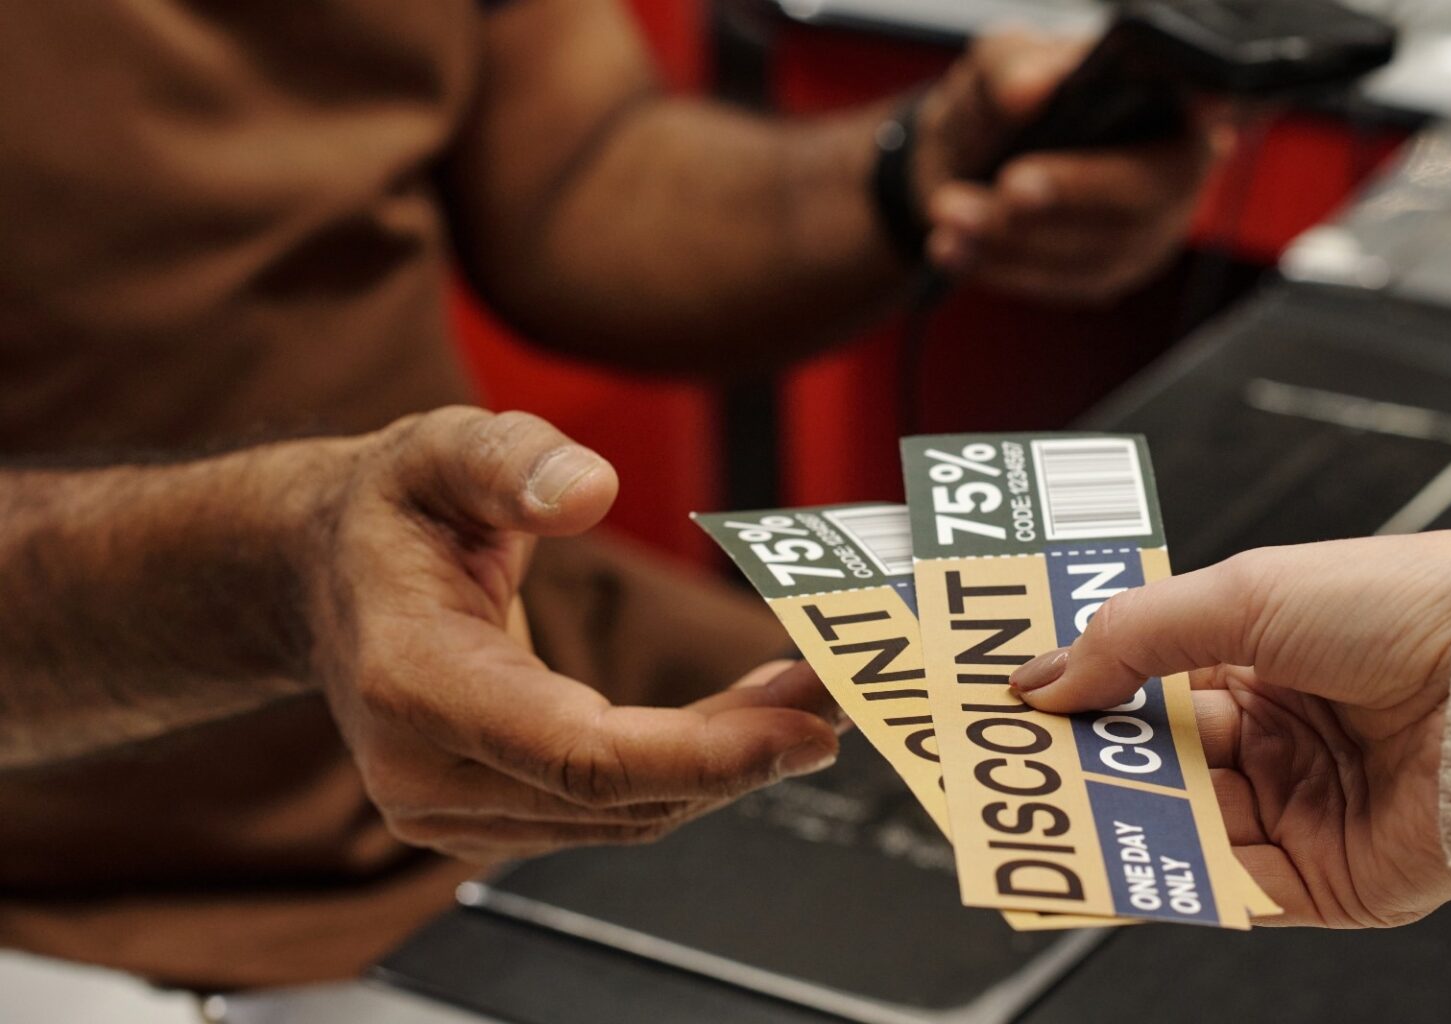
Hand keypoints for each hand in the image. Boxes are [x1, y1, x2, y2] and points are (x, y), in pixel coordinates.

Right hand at [307, 408, 842, 862]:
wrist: (323, 578)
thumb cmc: (391, 510)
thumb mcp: (439, 449)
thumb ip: (508, 459)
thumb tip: (590, 489)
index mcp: (412, 684)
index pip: (579, 755)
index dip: (705, 753)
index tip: (807, 726)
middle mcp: (425, 773)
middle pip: (621, 793)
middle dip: (749, 747)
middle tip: (849, 683)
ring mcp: (453, 809)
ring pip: (629, 811)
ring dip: (734, 760)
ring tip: (817, 688)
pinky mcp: (489, 818)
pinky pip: (615, 807)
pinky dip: (695, 765)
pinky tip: (756, 714)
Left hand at [914, 31, 1232, 303]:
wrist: (967, 159)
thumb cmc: (1007, 100)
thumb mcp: (1001, 61)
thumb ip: (1012, 65)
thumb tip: (1030, 90)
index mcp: (1171, 97)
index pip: (1215, 100)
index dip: (1216, 105)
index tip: (1196, 106)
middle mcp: (1176, 168)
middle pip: (1145, 196)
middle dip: (1069, 196)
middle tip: (1007, 186)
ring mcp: (1148, 231)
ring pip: (1095, 251)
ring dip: (1015, 239)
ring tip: (950, 213)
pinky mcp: (1107, 275)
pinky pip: (1060, 284)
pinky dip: (1000, 266)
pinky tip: (953, 247)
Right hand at [1013, 532, 1450, 926]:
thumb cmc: (1413, 612)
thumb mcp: (1248, 594)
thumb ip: (1136, 636)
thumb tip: (1049, 670)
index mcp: (1267, 657)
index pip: (1151, 683)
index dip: (1088, 693)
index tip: (1024, 702)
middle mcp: (1283, 734)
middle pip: (1157, 762)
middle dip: (1092, 763)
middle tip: (1025, 763)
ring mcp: (1301, 808)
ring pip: (1183, 826)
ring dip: (1125, 819)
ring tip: (1069, 807)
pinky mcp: (1325, 879)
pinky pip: (1232, 887)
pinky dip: (1178, 875)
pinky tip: (1137, 855)